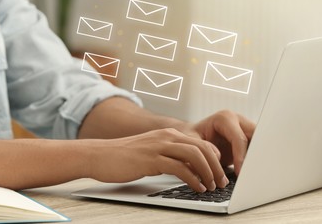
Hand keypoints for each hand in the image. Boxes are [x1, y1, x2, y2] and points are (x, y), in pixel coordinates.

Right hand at [87, 128, 229, 191]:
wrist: (100, 155)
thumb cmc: (125, 157)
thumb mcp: (153, 152)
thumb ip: (171, 156)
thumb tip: (190, 168)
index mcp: (169, 134)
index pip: (200, 142)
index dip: (215, 157)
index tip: (220, 171)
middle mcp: (166, 136)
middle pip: (202, 147)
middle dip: (216, 165)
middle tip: (222, 181)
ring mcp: (159, 146)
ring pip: (194, 155)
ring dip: (207, 172)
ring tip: (212, 186)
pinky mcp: (151, 159)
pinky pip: (179, 167)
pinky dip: (192, 179)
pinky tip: (197, 188)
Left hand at [187, 110, 255, 174]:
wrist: (192, 135)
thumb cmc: (190, 136)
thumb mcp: (192, 141)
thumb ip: (203, 148)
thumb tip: (216, 159)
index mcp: (225, 118)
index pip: (239, 138)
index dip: (241, 156)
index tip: (240, 172)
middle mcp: (238, 120)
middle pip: (255, 137)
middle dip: (255, 155)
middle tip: (252, 173)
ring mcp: (244, 128)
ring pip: (259, 142)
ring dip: (257, 157)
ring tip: (253, 174)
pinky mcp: (247, 138)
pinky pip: (256, 148)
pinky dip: (255, 160)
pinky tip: (251, 172)